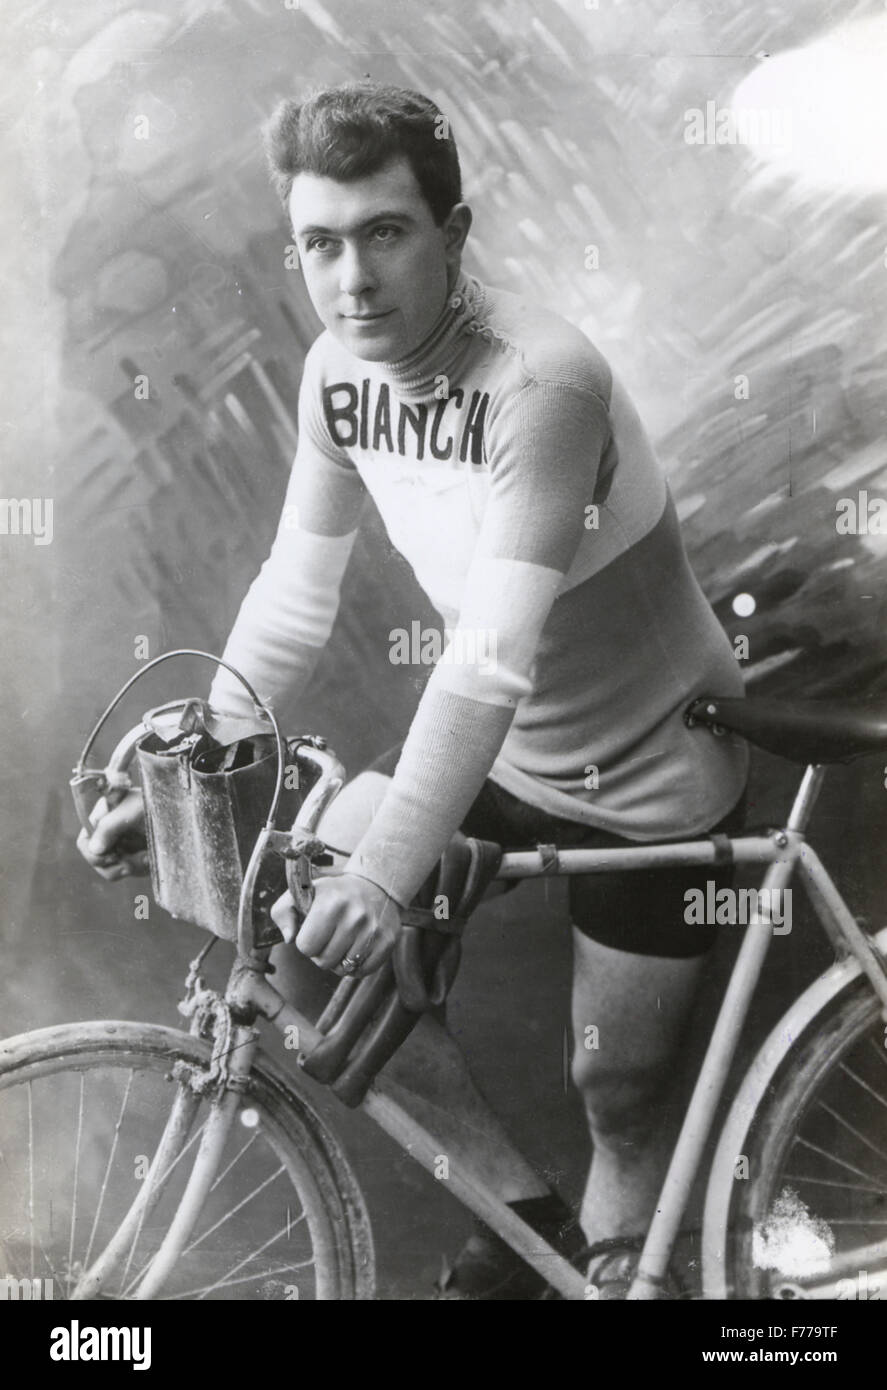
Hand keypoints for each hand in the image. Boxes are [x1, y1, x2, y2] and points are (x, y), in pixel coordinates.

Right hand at [76, 788, 149, 880]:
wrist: (187, 815)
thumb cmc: (157, 803)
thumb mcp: (133, 810)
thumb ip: (110, 826)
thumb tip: (93, 849)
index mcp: (105, 813)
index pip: (86, 838)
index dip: (94, 852)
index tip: (113, 856)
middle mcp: (110, 830)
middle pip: (95, 858)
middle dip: (112, 865)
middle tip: (128, 866)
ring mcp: (122, 844)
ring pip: (111, 869)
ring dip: (129, 867)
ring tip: (146, 859)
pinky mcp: (135, 855)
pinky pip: (128, 870)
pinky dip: (139, 868)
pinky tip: (150, 859)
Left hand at [271, 873, 401, 977]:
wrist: (375, 885)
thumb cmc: (333, 893)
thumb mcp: (303, 893)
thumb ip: (283, 913)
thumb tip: (289, 938)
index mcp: (331, 904)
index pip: (306, 947)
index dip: (306, 942)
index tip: (314, 930)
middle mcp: (354, 917)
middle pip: (324, 961)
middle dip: (321, 953)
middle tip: (329, 936)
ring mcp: (373, 930)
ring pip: (343, 969)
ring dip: (339, 960)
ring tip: (342, 941)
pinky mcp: (387, 941)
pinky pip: (363, 971)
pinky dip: (356, 966)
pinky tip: (356, 948)